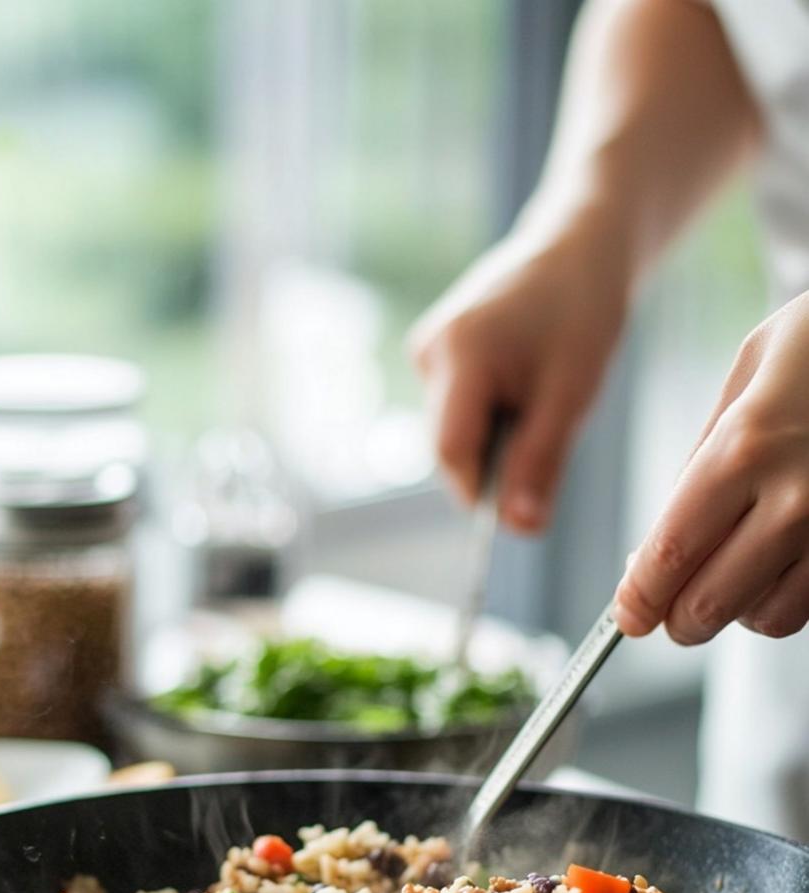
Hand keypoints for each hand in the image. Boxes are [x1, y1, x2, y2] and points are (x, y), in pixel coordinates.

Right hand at [408, 208, 629, 532]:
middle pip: (447, 445)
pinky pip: (455, 408)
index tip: (522, 506)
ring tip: (539, 397)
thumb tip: (518, 531)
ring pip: (451, 430)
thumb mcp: (572, 395)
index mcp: (461, 355)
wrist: (578, 246)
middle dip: (493, 461)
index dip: (482, 492)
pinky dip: (489, 414)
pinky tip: (521, 384)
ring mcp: (426, 350)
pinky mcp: (433, 351)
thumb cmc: (582, 311)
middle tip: (548, 434)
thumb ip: (540, 463)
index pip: (451, 453)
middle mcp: (430, 351)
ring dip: (494, 437)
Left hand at [614, 290, 808, 643]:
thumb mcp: (748, 376)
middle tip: (668, 610)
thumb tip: (661, 539)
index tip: (628, 616)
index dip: (640, 599)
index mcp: (745, 449)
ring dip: (736, 612)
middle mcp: (796, 498)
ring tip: (731, 575)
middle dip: (678, 619)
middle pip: (711, 603)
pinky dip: (783, 599)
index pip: (671, 554)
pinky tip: (777, 566)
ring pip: (767, 618)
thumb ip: (703, 459)